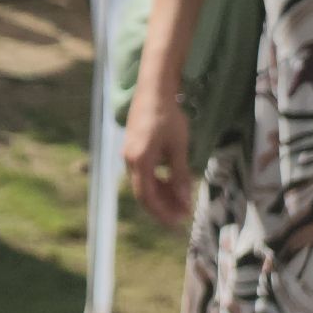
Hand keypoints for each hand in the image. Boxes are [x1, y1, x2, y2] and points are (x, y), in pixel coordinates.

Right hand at [123, 84, 194, 224]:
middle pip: (143, 192)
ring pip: (143, 183)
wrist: (153, 90)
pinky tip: (171, 182)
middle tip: (183, 215)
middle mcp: (129, 160)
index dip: (162, 212)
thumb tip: (184, 200)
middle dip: (162, 206)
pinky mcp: (133, 148)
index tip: (178, 221)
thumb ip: (179, 175)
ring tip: (181, 200)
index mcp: (139, 161)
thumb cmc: (168, 117)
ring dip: (161, 194)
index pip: (147, 196)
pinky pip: (142, 172)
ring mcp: (129, 153)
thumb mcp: (178, 147)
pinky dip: (157, 181)